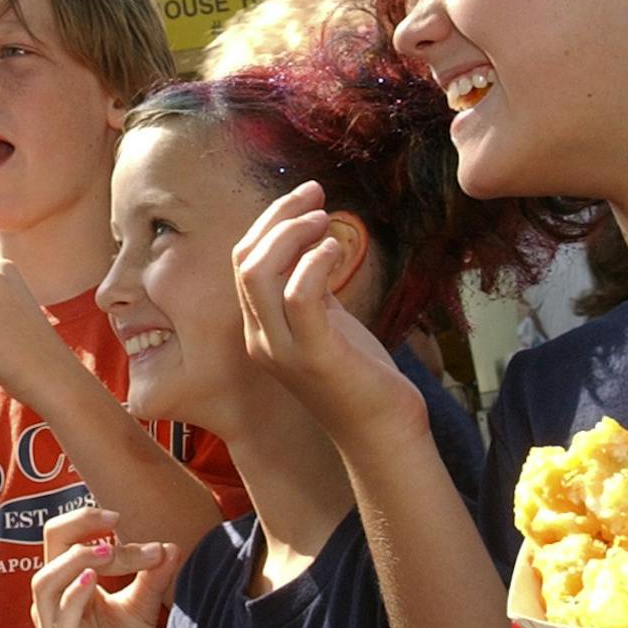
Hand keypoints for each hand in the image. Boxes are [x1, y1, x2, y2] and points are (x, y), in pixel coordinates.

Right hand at [29, 505, 176, 627]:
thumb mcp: (141, 605)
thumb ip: (152, 574)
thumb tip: (172, 546)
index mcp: (67, 579)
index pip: (65, 533)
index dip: (91, 520)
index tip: (123, 517)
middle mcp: (54, 596)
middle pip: (51, 541)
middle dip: (80, 524)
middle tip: (114, 519)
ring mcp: (53, 621)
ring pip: (46, 578)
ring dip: (78, 558)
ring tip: (108, 549)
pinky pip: (60, 613)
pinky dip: (74, 592)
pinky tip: (92, 579)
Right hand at [233, 181, 424, 446]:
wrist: (383, 432)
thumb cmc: (359, 375)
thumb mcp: (327, 322)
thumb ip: (312, 287)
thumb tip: (314, 239)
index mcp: (260, 328)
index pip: (244, 261)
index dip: (270, 221)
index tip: (306, 196)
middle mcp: (262, 338)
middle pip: (246, 261)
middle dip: (277, 218)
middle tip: (315, 196)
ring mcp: (284, 350)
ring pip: (259, 275)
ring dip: (290, 235)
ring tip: (324, 219)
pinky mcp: (316, 357)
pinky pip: (299, 298)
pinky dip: (314, 263)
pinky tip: (335, 248)